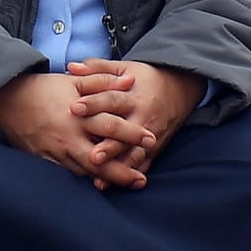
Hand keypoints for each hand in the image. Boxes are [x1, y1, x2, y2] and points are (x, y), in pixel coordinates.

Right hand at [0, 72, 149, 184]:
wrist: (7, 99)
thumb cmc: (44, 89)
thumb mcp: (74, 82)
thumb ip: (103, 82)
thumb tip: (131, 81)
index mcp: (77, 116)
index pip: (110, 126)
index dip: (132, 134)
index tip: (151, 140)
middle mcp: (67, 137)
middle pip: (99, 160)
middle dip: (122, 172)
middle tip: (142, 180)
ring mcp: (54, 151)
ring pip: (83, 172)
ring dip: (106, 179)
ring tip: (128, 183)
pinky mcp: (42, 160)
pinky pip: (66, 175)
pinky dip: (84, 180)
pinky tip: (99, 184)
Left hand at [67, 60, 208, 188]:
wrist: (180, 89)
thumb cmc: (145, 79)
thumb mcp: (124, 68)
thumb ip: (97, 68)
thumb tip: (71, 67)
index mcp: (133, 95)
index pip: (111, 99)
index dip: (93, 103)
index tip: (73, 108)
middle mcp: (143, 117)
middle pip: (124, 133)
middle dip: (109, 146)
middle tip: (92, 156)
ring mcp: (150, 136)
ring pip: (133, 154)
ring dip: (118, 167)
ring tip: (100, 179)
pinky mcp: (154, 148)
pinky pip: (142, 164)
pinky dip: (128, 175)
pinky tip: (112, 184)